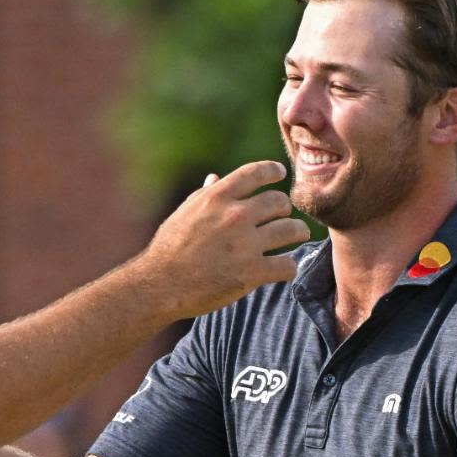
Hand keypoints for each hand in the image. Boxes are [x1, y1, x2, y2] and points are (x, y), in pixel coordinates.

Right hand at [134, 161, 307, 319]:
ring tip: (297, 237)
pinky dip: (289, 268)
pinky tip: (283, 270)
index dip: (273, 172)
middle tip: (282, 218)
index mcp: (217, 197)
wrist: (159, 285)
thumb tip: (214, 177)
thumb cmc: (168, 249)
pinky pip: (287, 265)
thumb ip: (204, 196)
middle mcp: (235, 215)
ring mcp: (245, 244)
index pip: (257, 172)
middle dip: (283, 209)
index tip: (279, 176)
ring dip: (298, 233)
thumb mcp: (183, 214)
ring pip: (292, 230)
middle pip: (280, 201)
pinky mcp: (252, 273)